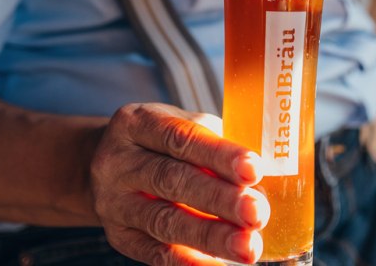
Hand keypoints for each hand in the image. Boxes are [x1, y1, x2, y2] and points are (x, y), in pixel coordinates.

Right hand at [90, 103, 269, 264]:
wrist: (108, 166)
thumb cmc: (164, 144)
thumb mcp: (184, 126)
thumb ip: (219, 144)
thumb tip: (267, 173)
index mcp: (139, 123)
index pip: (182, 138)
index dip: (219, 155)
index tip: (254, 169)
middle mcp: (119, 161)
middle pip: (172, 180)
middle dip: (220, 200)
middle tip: (257, 213)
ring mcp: (113, 201)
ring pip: (164, 221)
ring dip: (210, 236)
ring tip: (247, 247)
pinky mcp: (118, 236)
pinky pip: (152, 252)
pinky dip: (186, 261)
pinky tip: (216, 265)